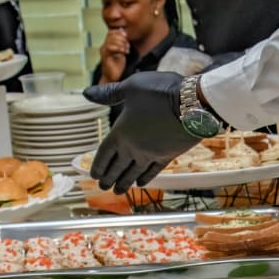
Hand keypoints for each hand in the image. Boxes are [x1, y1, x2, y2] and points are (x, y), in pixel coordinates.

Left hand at [84, 72, 194, 193]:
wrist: (191, 104)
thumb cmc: (159, 92)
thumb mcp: (131, 87)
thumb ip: (109, 93)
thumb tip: (87, 93)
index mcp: (120, 132)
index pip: (104, 154)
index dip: (98, 166)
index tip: (94, 176)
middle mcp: (133, 148)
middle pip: (117, 168)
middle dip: (109, 178)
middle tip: (103, 187)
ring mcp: (150, 154)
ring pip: (133, 173)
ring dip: (125, 183)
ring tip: (119, 191)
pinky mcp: (167, 156)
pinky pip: (153, 171)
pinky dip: (146, 178)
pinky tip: (141, 183)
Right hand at [98, 28, 129, 82]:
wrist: (113, 77)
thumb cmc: (117, 66)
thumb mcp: (121, 52)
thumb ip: (122, 43)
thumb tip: (125, 33)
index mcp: (107, 44)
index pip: (110, 32)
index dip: (118, 32)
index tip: (126, 36)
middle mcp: (104, 47)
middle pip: (111, 35)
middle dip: (121, 38)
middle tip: (127, 45)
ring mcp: (103, 51)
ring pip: (111, 41)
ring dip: (121, 44)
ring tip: (126, 50)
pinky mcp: (105, 57)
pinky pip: (110, 48)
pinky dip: (118, 48)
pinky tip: (124, 52)